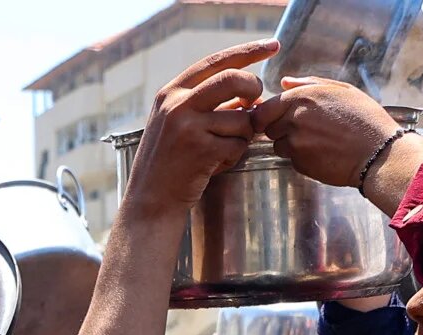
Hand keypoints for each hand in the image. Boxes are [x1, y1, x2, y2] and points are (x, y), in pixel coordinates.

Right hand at [121, 40, 276, 218]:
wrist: (150, 200)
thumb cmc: (169, 161)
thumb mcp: (178, 123)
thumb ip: (207, 103)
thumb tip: (249, 92)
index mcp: (171, 92)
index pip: (216, 62)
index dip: (248, 52)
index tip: (273, 45)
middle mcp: (176, 104)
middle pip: (233, 79)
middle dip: (253, 90)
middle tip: (255, 104)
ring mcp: (187, 127)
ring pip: (241, 118)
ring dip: (242, 136)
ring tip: (222, 150)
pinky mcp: (199, 150)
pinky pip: (238, 145)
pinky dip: (234, 156)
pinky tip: (215, 165)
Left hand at [250, 77, 404, 189]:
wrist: (379, 152)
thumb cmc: (364, 118)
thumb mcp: (342, 90)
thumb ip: (309, 84)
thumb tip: (284, 82)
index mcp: (301, 97)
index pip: (263, 110)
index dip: (269, 116)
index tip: (281, 118)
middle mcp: (294, 119)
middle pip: (268, 128)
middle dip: (281, 129)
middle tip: (308, 129)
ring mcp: (295, 142)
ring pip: (278, 145)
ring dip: (290, 144)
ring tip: (319, 141)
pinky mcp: (299, 162)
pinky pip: (291, 160)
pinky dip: (301, 158)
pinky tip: (323, 153)